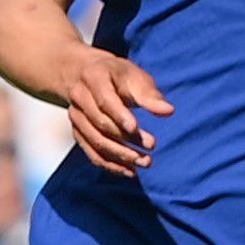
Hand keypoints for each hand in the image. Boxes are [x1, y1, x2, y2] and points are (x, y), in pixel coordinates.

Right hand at [61, 49, 172, 176]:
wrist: (85, 74)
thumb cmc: (116, 74)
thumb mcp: (134, 75)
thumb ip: (150, 94)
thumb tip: (168, 111)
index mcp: (94, 77)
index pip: (105, 100)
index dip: (119, 116)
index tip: (136, 128)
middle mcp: (80, 97)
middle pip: (101, 124)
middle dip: (126, 138)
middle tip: (151, 146)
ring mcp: (76, 117)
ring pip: (96, 141)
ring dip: (121, 156)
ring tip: (145, 162)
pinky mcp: (78, 133)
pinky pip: (92, 153)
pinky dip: (111, 165)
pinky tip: (130, 170)